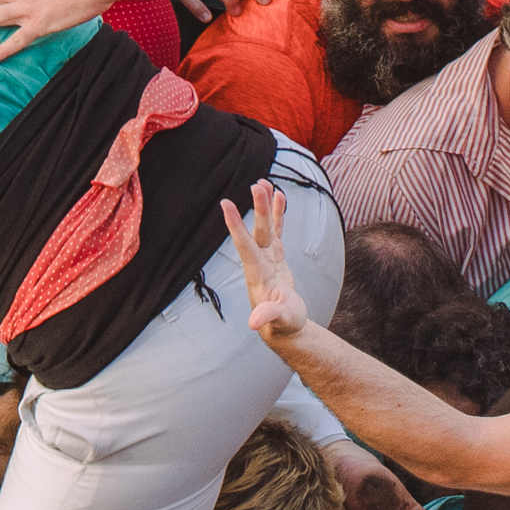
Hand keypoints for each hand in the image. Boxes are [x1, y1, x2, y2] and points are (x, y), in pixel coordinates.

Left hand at [222, 183, 316, 352]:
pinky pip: (277, 231)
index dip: (236, 225)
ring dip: (266, 206)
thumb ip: (268, 317)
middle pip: (258, 230)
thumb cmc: (283, 324)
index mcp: (257, 274)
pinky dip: (278, 215)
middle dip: (258, 208)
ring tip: (265, 183)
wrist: (284, 326)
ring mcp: (268, 258)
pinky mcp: (276, 257)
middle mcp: (259, 262)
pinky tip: (279, 197)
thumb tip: (254, 323)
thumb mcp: (279, 320)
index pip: (245, 245)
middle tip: (257, 184)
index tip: (226, 203)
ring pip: (266, 227)